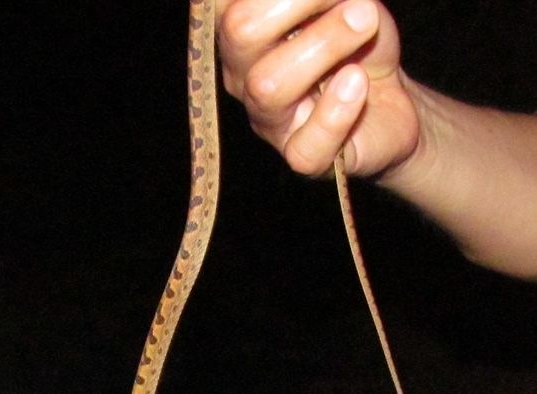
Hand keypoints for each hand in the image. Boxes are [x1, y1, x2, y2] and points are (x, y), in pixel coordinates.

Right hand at [216, 0, 418, 176]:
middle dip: (299, 1)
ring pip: (268, 86)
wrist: (394, 105)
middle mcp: (244, 75)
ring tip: (365, 23)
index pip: (220, 2)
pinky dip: (336, 109)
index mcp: (243, 31)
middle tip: (354, 0)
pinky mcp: (303, 157)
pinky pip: (306, 143)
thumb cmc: (361, 46)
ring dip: (324, 44)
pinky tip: (357, 82)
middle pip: (239, 32)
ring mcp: (269, 121)